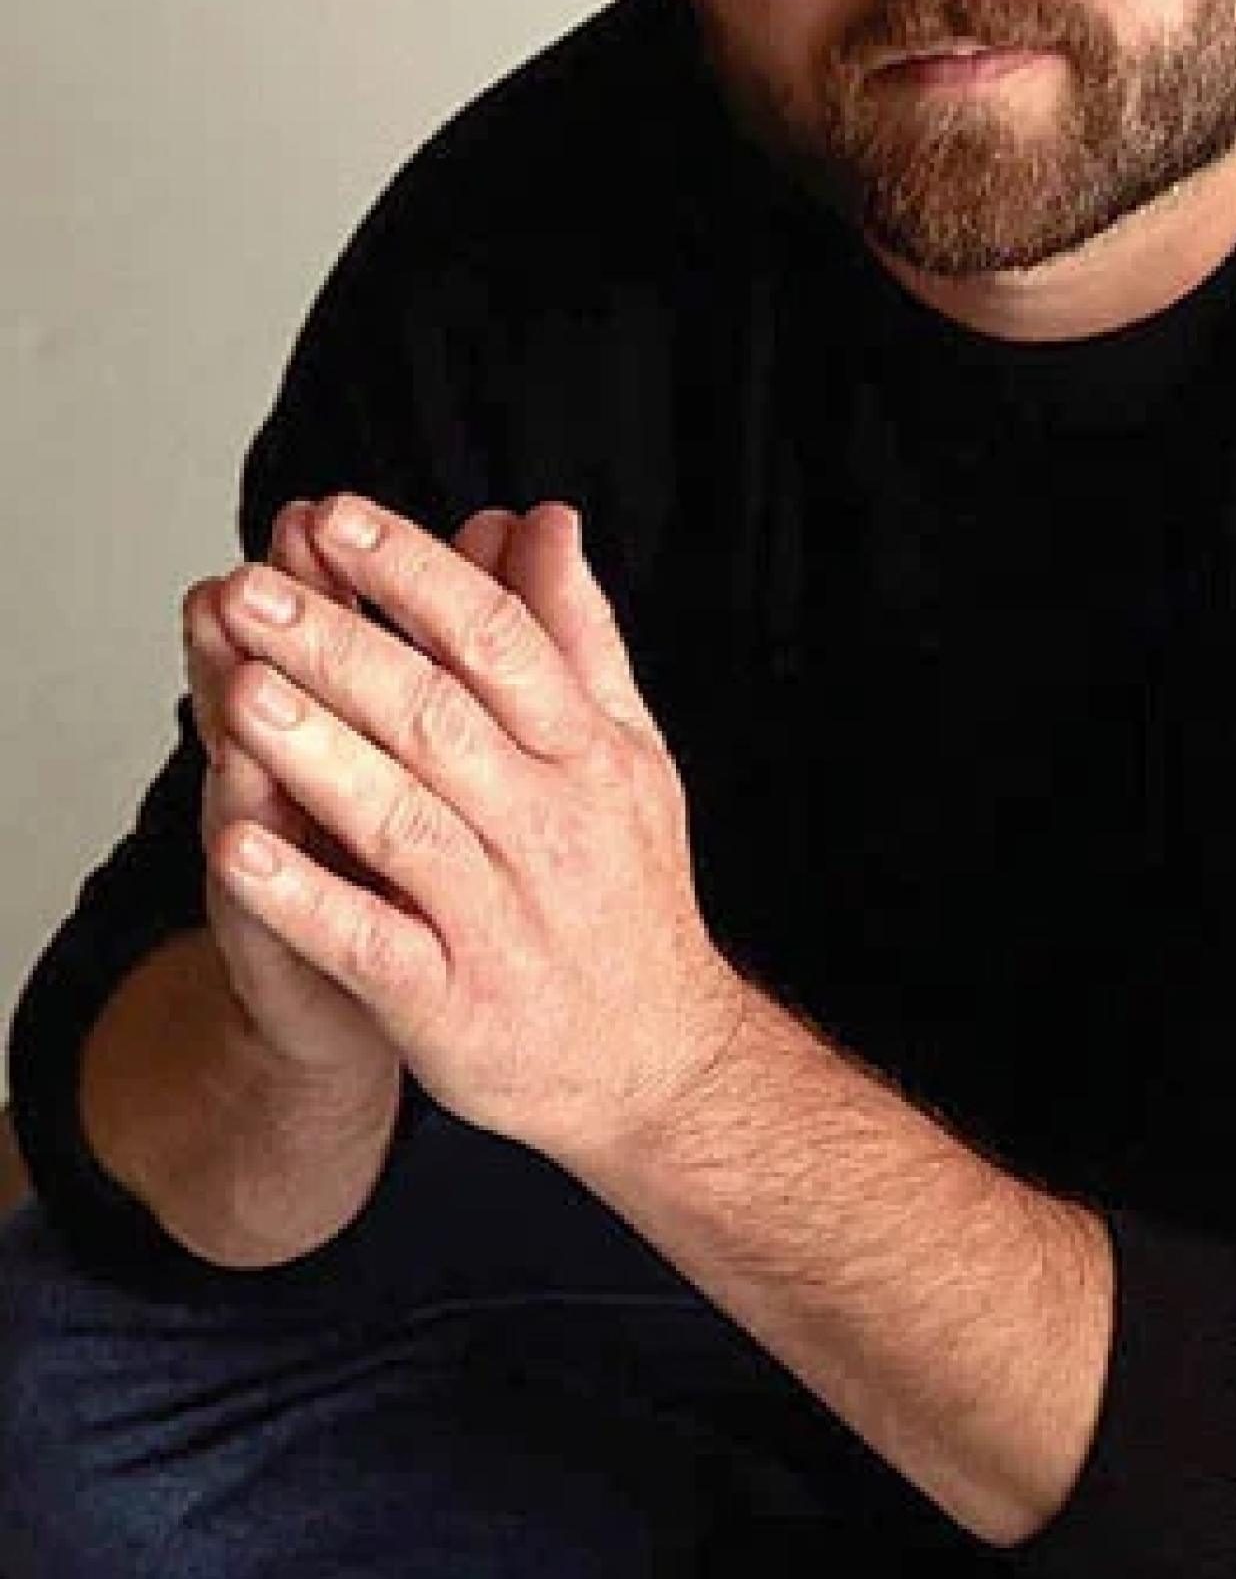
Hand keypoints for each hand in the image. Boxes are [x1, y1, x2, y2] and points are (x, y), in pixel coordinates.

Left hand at [200, 494, 747, 1167]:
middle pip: (436, 717)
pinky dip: (304, 897)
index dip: (416, 574)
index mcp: (587, 753)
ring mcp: (499, 918)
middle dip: (339, 645)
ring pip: (400, 822)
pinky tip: (236, 850)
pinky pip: (369, 943)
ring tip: (240, 690)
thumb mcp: (625, 750)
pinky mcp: (451, 1004)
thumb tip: (543, 518)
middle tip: (252, 588)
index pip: (499, 640)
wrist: (656, 1061)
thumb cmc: (625, 889)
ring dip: (318, 755)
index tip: (339, 517)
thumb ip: (575, 634)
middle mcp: (549, 826)